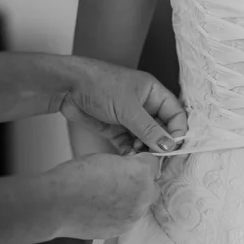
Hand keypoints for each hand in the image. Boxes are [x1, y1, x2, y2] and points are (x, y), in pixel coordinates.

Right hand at [46, 152, 159, 239]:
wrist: (58, 203)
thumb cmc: (77, 176)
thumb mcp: (107, 158)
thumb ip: (126, 164)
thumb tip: (130, 168)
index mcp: (141, 173)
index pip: (154, 163)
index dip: (141, 161)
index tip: (133, 162)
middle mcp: (143, 196)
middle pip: (152, 186)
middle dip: (141, 181)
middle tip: (122, 178)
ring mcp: (133, 216)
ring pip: (141, 204)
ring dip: (132, 198)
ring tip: (108, 194)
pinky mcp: (122, 229)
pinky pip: (128, 218)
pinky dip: (120, 213)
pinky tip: (103, 207)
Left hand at [59, 57, 186, 153]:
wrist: (65, 86)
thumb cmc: (98, 84)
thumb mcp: (127, 107)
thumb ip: (149, 129)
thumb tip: (169, 146)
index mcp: (154, 93)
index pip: (176, 115)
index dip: (178, 132)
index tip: (173, 149)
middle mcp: (145, 106)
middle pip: (163, 130)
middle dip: (160, 145)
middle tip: (157, 159)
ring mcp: (130, 118)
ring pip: (146, 140)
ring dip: (145, 150)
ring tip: (138, 155)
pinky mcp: (116, 129)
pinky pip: (129, 144)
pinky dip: (130, 152)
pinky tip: (127, 157)